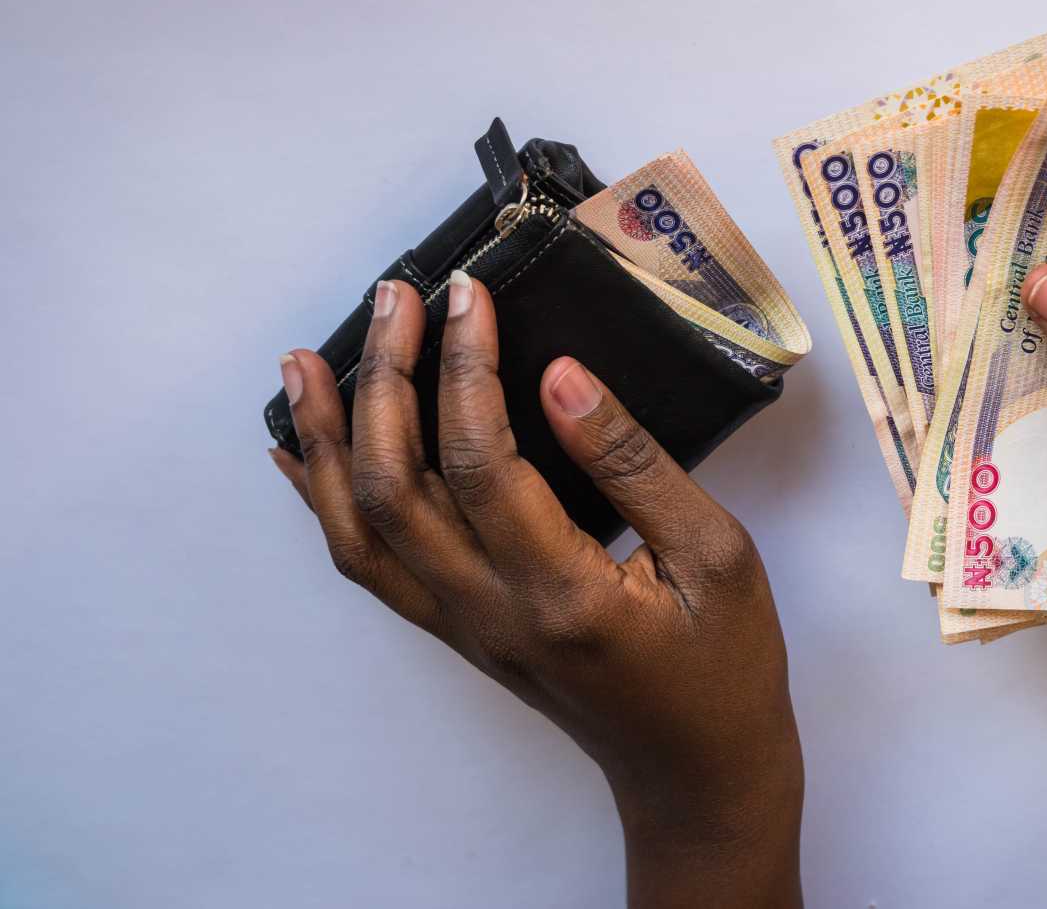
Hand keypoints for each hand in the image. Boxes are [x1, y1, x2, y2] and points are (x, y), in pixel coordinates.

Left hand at [270, 273, 802, 907]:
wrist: (695, 771)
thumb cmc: (724, 667)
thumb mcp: (716, 555)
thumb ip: (636, 466)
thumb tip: (562, 377)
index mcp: (560, 593)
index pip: (482, 462)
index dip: (465, 368)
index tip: (469, 296)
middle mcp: (489, 613)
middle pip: (394, 487)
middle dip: (385, 382)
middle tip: (395, 299)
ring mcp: (462, 627)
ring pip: (359, 530)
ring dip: (326, 441)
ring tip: (305, 364)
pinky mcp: (457, 631)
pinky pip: (370, 566)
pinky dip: (326, 504)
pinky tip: (303, 456)